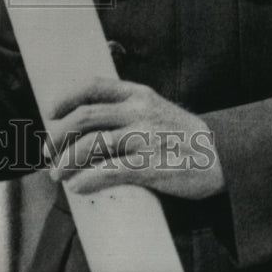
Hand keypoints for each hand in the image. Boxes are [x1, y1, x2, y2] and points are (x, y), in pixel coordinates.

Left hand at [46, 77, 224, 198]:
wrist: (223, 157)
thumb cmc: (183, 135)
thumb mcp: (156, 108)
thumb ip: (126, 109)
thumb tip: (85, 124)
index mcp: (138, 94)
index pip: (93, 85)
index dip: (66, 97)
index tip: (51, 112)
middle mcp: (139, 111)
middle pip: (85, 117)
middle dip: (58, 135)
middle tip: (48, 152)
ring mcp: (145, 138)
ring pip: (92, 145)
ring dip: (67, 161)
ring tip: (58, 174)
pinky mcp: (152, 166)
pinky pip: (110, 171)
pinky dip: (88, 179)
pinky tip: (78, 186)